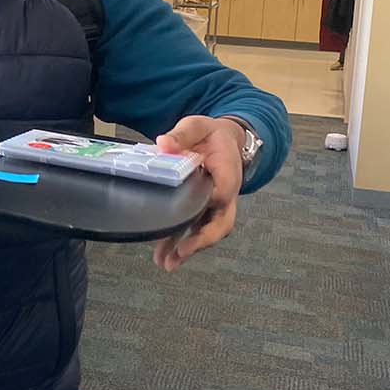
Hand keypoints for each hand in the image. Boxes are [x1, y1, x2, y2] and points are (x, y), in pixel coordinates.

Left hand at [151, 116, 244, 272]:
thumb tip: (163, 143)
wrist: (224, 140)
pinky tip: (164, 256)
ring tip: (167, 264)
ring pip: (209, 232)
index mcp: (227, 172)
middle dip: (201, 241)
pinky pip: (196, 230)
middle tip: (181, 253)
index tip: (190, 212)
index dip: (209, 203)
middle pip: (221, 223)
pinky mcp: (203, 211)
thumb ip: (181, 135)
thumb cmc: (210, 134)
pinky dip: (182, 244)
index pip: (223, 192)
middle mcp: (225, 194)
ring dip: (189, 249)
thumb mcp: (196, 126)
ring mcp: (216, 206)